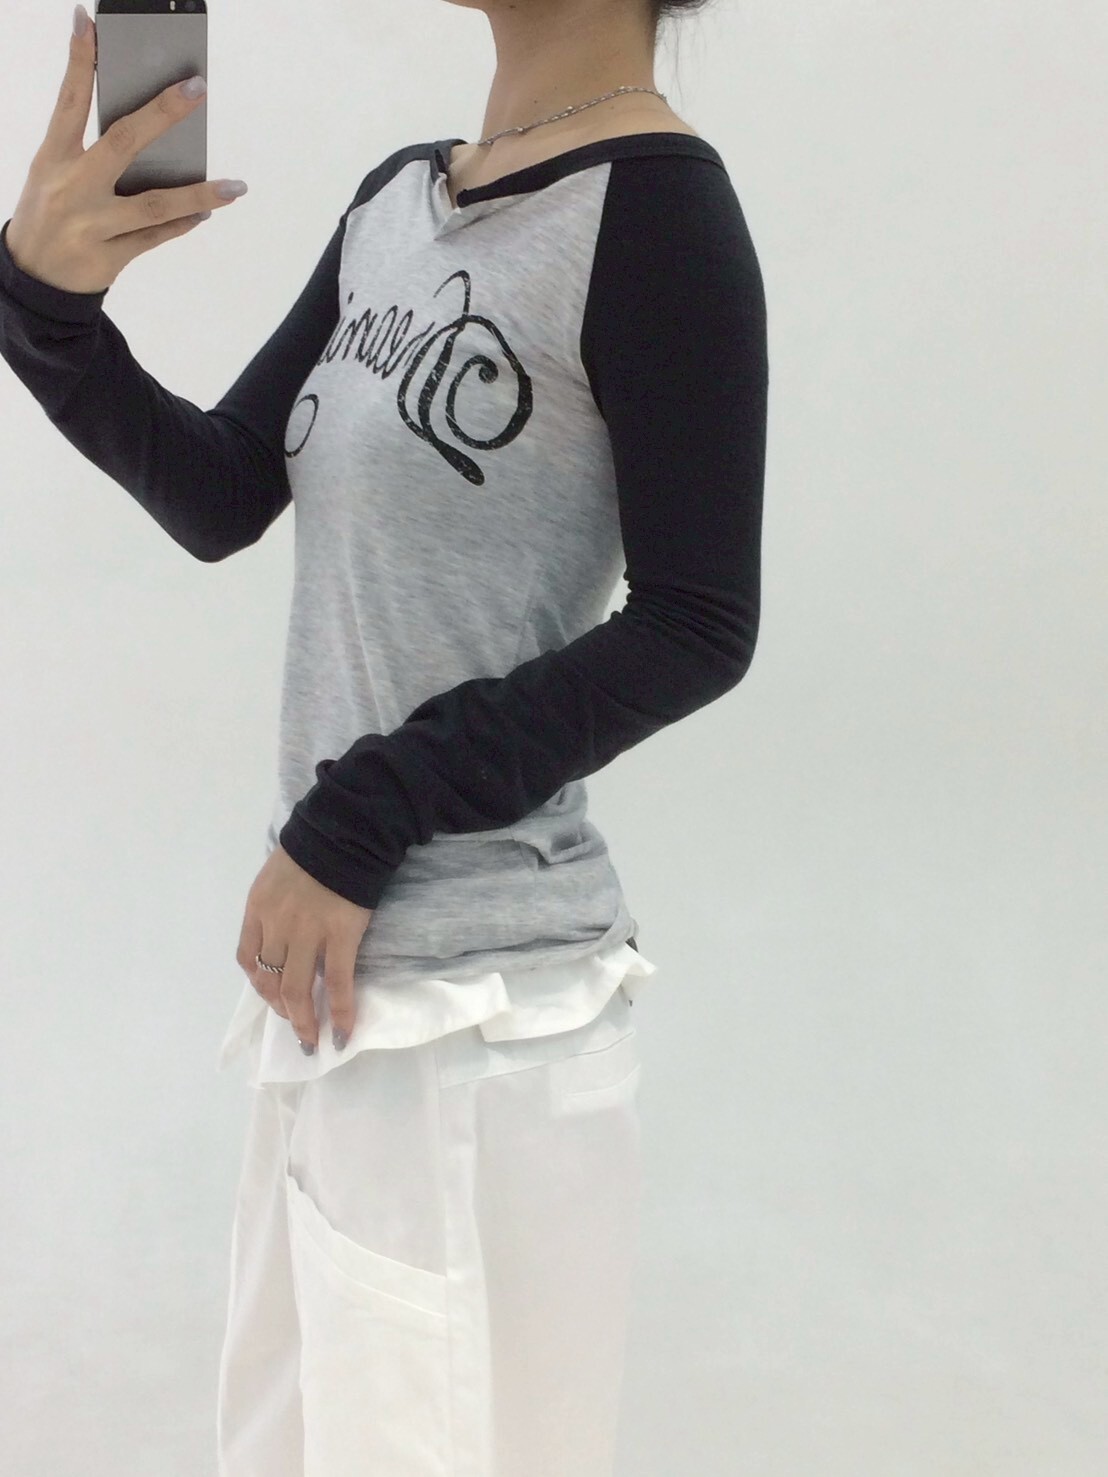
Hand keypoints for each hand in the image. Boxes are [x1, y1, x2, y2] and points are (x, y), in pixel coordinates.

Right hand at [4, 8, 243, 294]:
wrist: (32, 282)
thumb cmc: (48, 215)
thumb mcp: (52, 175)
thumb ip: (88, 151)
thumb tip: (149, 128)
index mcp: (52, 160)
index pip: (68, 102)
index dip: (79, 63)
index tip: (89, 23)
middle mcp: (71, 189)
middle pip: (122, 143)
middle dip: (162, 114)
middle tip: (197, 88)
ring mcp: (91, 226)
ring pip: (153, 205)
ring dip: (199, 195)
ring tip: (235, 188)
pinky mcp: (109, 259)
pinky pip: (155, 237)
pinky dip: (182, 224)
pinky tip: (206, 212)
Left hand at [235, 845, 373, 1053]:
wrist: (346, 832)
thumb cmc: (314, 850)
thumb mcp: (276, 875)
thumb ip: (273, 905)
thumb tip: (282, 934)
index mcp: (258, 908)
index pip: (248, 957)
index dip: (259, 984)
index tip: (273, 996)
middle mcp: (276, 925)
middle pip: (269, 979)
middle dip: (281, 1011)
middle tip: (297, 1029)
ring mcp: (307, 932)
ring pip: (296, 988)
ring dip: (303, 1021)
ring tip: (313, 1040)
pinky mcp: (341, 936)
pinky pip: (338, 982)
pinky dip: (341, 1012)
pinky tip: (344, 1032)